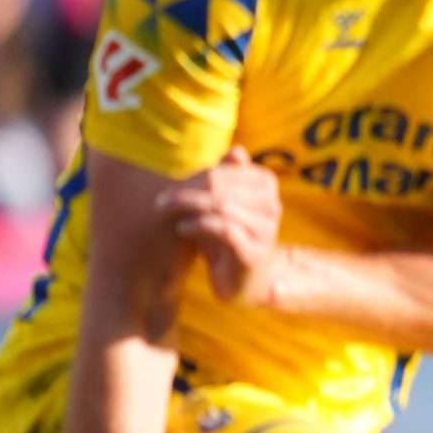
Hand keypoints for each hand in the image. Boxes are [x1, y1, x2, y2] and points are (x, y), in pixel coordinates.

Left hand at [160, 147, 280, 303]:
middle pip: (219, 187)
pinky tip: (182, 229)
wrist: (244, 281)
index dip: (193, 177)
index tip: (170, 187)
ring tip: (166, 212)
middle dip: (185, 192)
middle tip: (161, 201)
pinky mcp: (253, 253)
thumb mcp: (224, 203)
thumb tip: (237, 150)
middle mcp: (271, 206)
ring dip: (187, 207)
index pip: (223, 172)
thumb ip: (227, 177)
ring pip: (221, 206)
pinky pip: (223, 229)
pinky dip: (197, 226)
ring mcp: (266, 230)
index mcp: (265, 186)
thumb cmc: (228, 236)